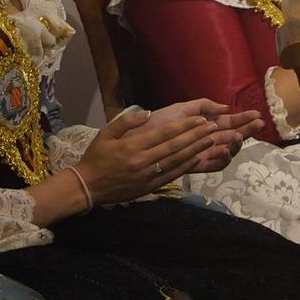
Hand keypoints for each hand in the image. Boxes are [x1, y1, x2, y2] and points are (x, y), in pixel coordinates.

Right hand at [75, 104, 260, 204]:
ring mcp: (148, 174)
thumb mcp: (105, 134)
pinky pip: (173, 174)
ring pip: (177, 160)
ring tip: (211, 139)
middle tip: (213, 126)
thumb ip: (126, 121)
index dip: (184, 125)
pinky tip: (199, 157)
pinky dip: (187, 165)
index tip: (200, 118)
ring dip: (196, 149)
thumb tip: (147, 113)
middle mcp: (143, 160)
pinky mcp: (151, 185)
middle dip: (196, 135)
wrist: (87, 186)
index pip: (164, 133)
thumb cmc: (96, 158)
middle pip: (175, 146)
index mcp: (132, 146)